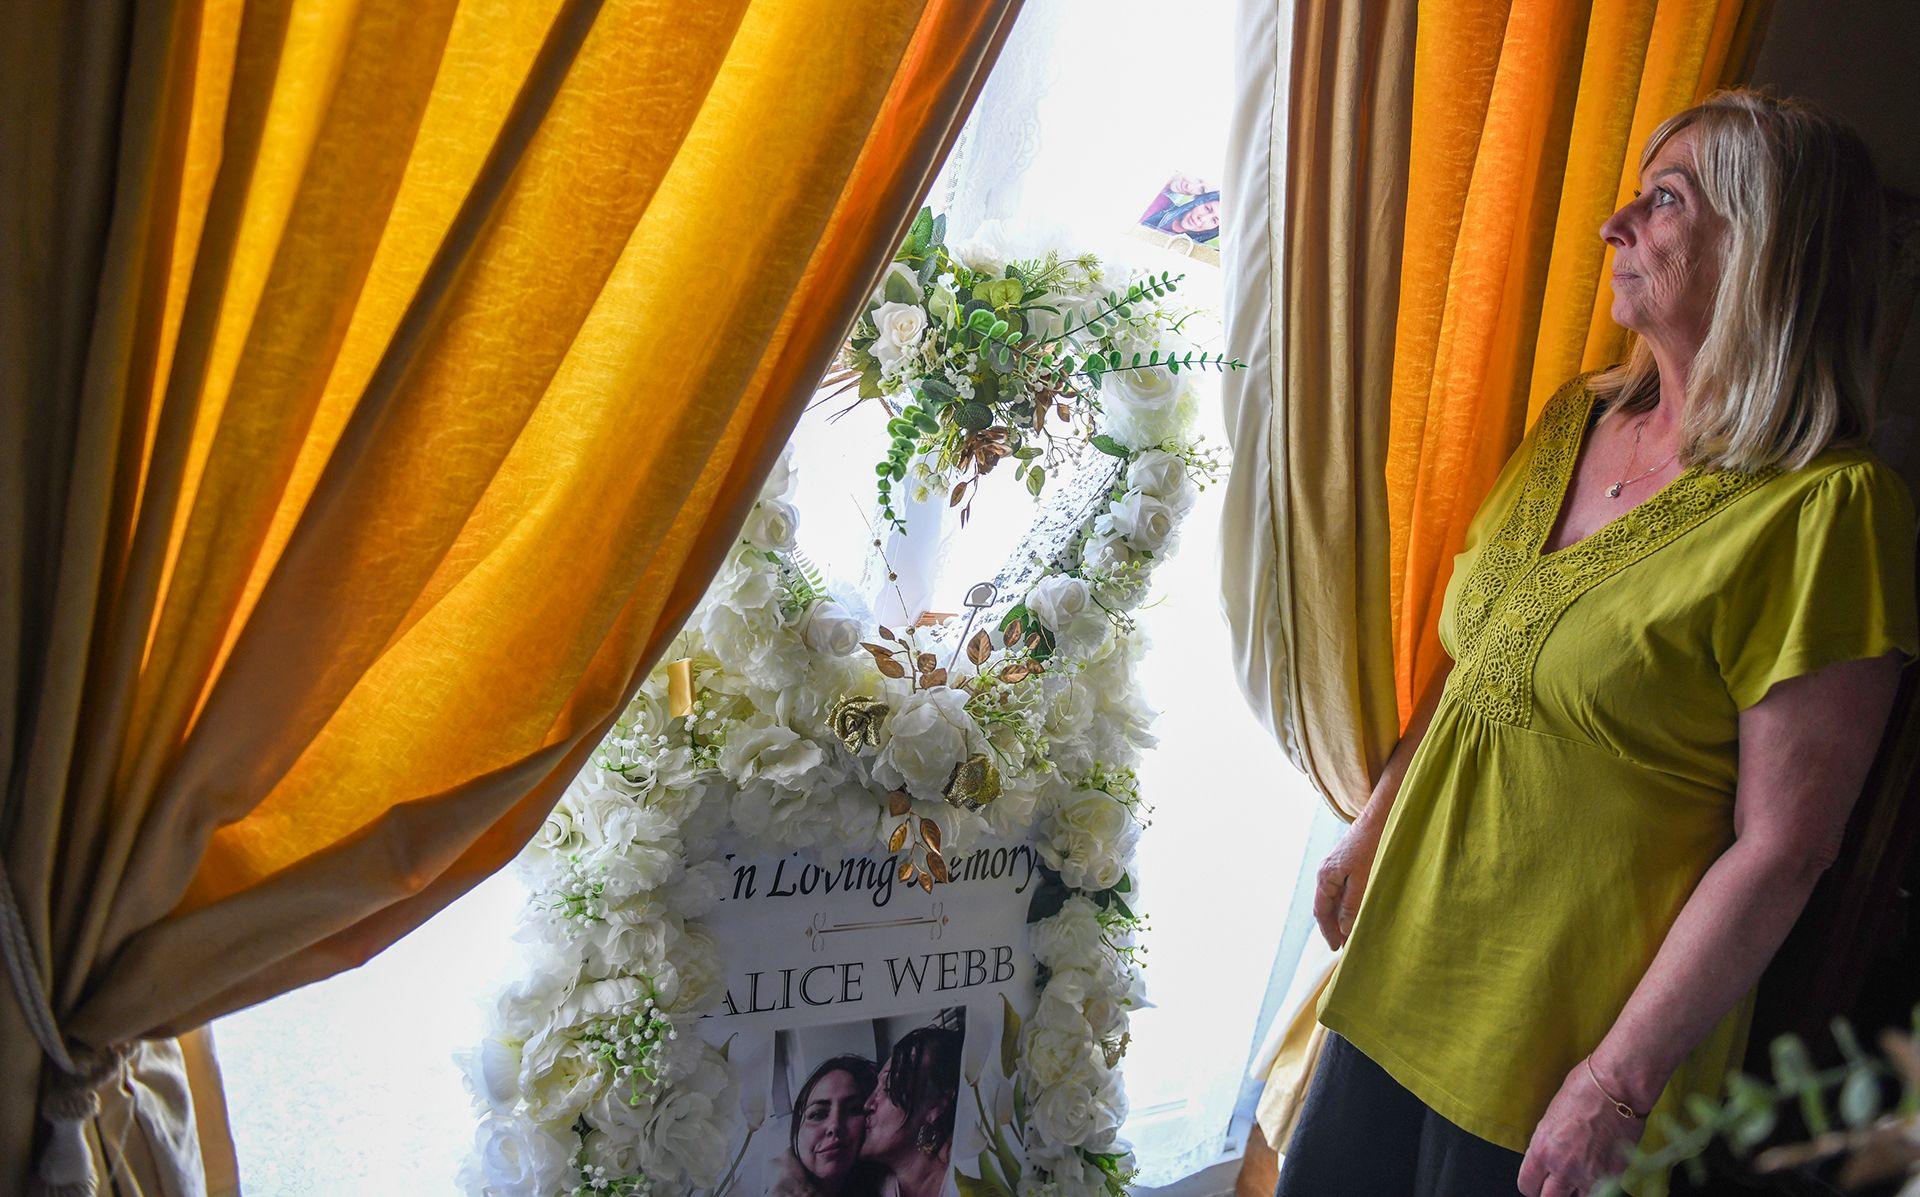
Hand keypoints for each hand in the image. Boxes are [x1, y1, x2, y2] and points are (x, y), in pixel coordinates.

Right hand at [1312, 813, 1383, 948]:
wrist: (1379, 818)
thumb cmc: (1371, 847)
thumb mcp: (1363, 880)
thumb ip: (1351, 905)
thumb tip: (1343, 928)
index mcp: (1325, 877)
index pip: (1321, 911)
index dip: (1328, 931)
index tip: (1336, 948)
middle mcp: (1325, 872)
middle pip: (1325, 906)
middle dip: (1333, 927)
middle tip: (1344, 945)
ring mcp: (1334, 866)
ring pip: (1333, 898)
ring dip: (1340, 916)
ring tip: (1350, 932)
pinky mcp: (1345, 862)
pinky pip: (1341, 889)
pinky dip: (1346, 904)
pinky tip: (1355, 910)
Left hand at [1518, 1058, 1648, 1196]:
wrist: (1618, 1086)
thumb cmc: (1584, 1089)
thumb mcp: (1551, 1117)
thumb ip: (1548, 1143)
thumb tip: (1547, 1157)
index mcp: (1543, 1149)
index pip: (1527, 1185)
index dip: (1532, 1184)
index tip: (1537, 1181)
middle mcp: (1564, 1167)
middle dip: (1552, 1192)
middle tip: (1557, 1182)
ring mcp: (1590, 1174)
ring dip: (1576, 1190)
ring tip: (1579, 1173)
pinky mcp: (1614, 1174)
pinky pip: (1602, 1188)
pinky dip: (1599, 1183)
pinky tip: (1599, 1165)